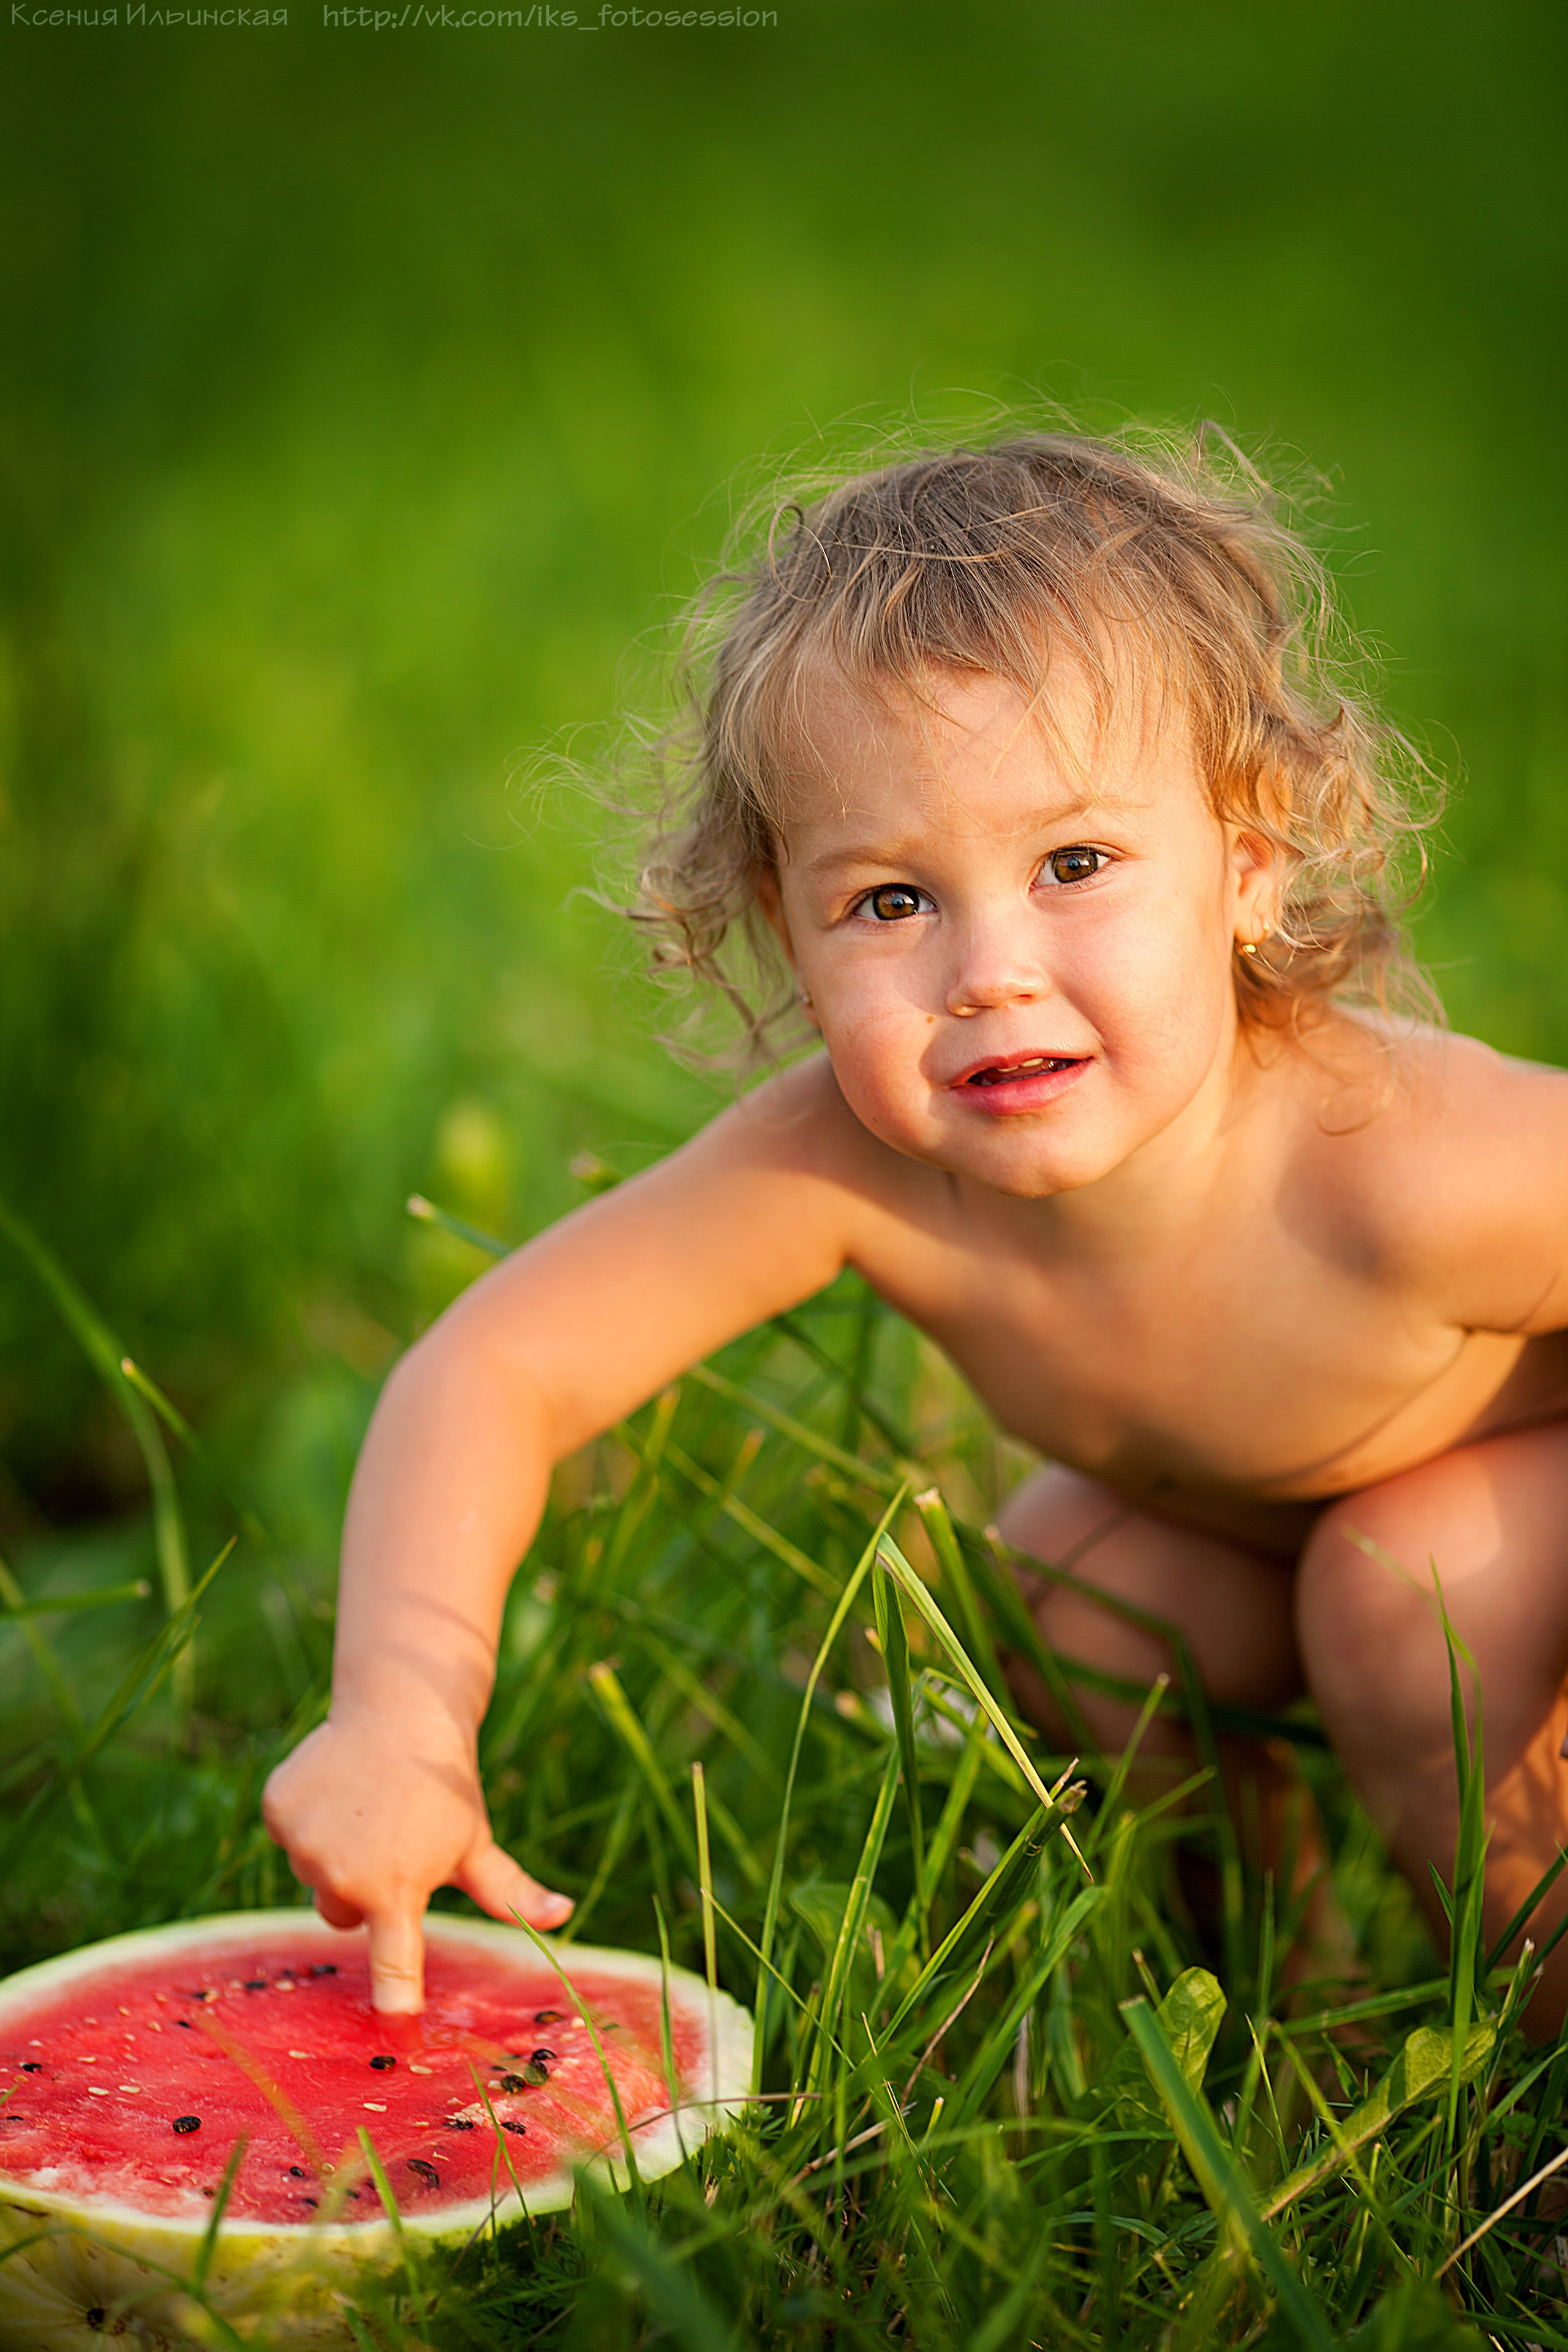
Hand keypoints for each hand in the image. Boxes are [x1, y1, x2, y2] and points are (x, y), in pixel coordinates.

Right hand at [261, 1706, 571, 2012]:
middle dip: (362, 1889)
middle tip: (390, 1840)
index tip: (397, 2029)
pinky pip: (288, 1836)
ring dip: (333, 1850)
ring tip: (366, 1805)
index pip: (392, 1964)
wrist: (402, 1710)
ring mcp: (304, 1844)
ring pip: (312, 1874)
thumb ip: (511, 1890)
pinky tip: (338, 1786)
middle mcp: (344, 1875)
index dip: (395, 2000)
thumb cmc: (444, 1786)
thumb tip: (564, 1915)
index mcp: (397, 1890)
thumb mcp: (476, 1841)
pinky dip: (306, 1816)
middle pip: (342, 1914)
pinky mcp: (277, 1811)